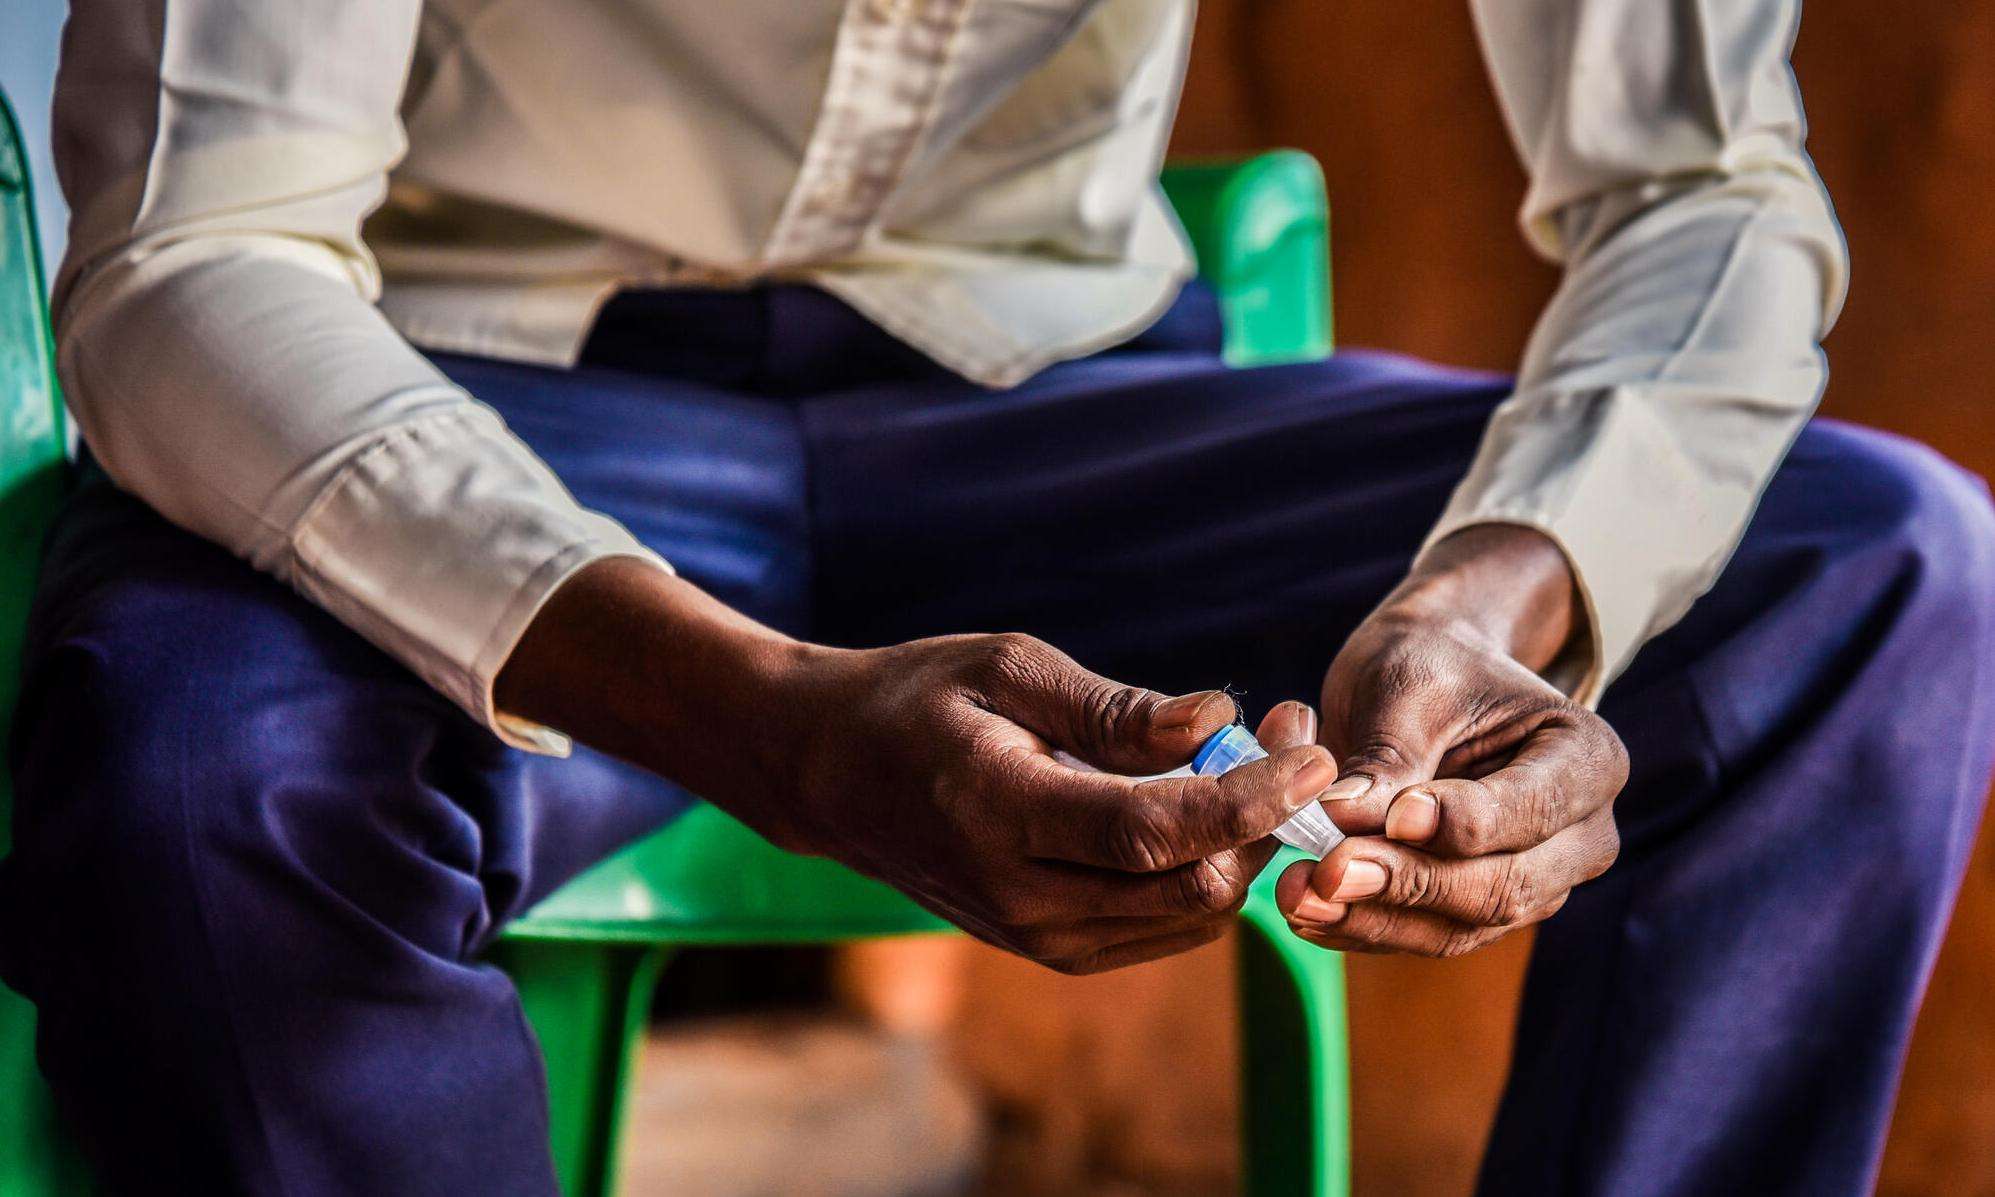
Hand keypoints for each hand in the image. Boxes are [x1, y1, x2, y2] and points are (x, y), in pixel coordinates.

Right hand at [499, 560, 1335, 972]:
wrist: (827, 774)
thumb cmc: (916, 700)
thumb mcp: (1008, 668)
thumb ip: (1115, 707)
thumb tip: (1218, 717)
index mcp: (999, 814)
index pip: (1153, 830)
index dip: (1247, 799)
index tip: (1311, 749)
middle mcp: (1018, 897)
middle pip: (1188, 889)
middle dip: (1265, 820)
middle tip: (1293, 738)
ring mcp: (1033, 935)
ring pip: (1188, 920)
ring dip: (1245, 851)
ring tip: (1263, 765)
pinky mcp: (1049, 947)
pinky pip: (1160, 930)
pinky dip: (1206, 877)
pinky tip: (1215, 811)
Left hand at [1278, 526, 1628, 956]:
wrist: (1422, 681)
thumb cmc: (1429, 666)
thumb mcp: (1409, 688)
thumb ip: (1388, 759)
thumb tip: (1342, 820)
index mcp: (1587, 759)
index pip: (1529, 809)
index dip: (1461, 823)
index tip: (1393, 816)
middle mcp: (1580, 835)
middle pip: (1503, 886)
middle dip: (1409, 882)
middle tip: (1327, 870)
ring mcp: (1535, 883)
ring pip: (1461, 926)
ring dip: (1375, 918)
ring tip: (1299, 896)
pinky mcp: (1479, 913)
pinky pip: (1425, 936)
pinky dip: (1363, 927)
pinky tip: (1306, 912)